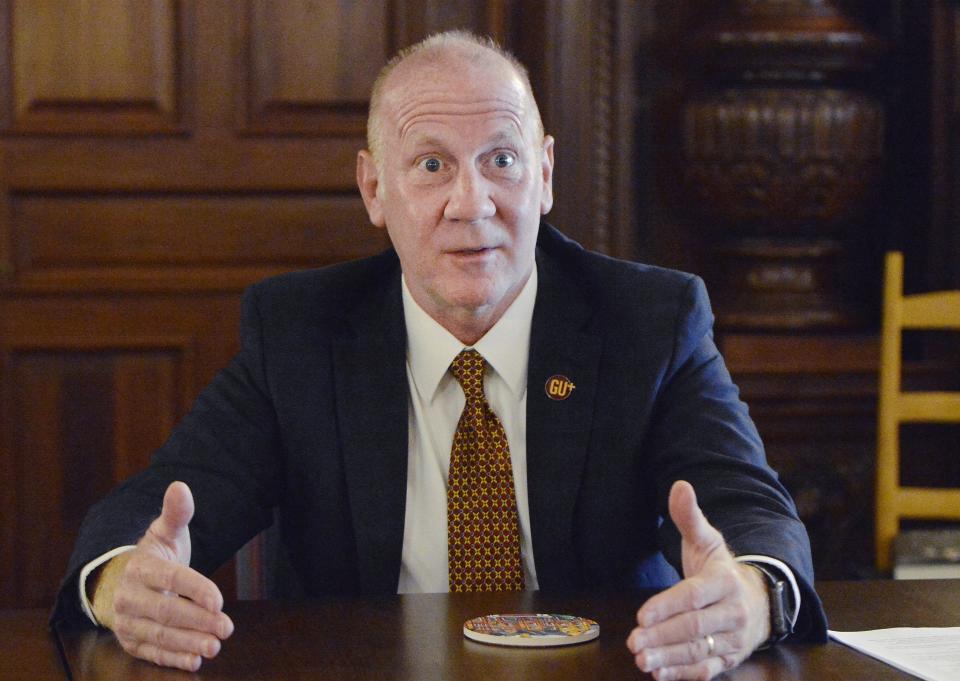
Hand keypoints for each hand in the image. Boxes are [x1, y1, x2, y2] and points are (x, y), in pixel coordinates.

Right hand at [90, 481, 233, 670]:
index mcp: (140, 567)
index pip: (170, 578)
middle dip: (197, 620)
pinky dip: (173, 658)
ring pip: (159, 634)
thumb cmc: (153, 556)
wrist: (120, 581)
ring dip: (188, 643)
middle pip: (166, 611)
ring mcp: (127, 622)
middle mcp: (128, 596)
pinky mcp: (131, 641)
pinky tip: (195, 661)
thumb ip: (176, 514)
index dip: (195, 589)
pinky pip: (152, 652)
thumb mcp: (164, 533)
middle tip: (226, 627)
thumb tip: (180, 486)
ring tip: (215, 646)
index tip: (220, 600)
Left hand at [625, 480, 770, 680]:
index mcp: (725, 581)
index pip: (694, 596)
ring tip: (642, 660)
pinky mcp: (731, 659)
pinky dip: (683, 674)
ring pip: (700, 651)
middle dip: (662, 636)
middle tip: (633, 642)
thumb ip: (689, 517)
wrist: (760, 599)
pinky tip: (659, 674)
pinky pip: (707, 670)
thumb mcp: (707, 540)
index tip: (641, 616)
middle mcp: (733, 612)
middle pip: (695, 627)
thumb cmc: (722, 568)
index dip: (667, 606)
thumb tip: (679, 485)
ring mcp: (733, 639)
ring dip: (669, 658)